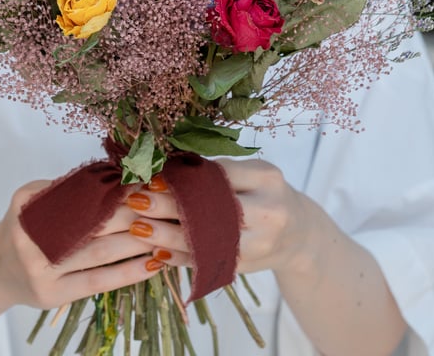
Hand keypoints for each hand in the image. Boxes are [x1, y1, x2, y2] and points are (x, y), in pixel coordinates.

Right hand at [0, 179, 167, 309]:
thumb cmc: (23, 226)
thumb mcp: (30, 198)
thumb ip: (64, 187)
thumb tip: (112, 174)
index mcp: (29, 213)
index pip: (81, 201)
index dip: (113, 192)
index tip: (142, 183)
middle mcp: (32, 244)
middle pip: (92, 226)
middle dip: (131, 214)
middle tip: (160, 205)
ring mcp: (42, 274)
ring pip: (99, 255)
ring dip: (136, 243)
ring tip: (163, 232)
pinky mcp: (53, 296)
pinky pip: (97, 283)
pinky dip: (127, 274)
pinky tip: (151, 264)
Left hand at [122, 158, 312, 277]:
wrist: (298, 235)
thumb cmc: (266, 194)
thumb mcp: (252, 173)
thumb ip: (218, 171)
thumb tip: (168, 166)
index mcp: (267, 178)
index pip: (219, 175)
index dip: (184, 177)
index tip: (152, 175)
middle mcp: (268, 212)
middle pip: (211, 208)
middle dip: (169, 205)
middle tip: (136, 199)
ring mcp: (259, 244)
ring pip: (206, 241)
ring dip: (167, 235)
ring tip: (138, 227)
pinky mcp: (245, 268)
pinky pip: (206, 263)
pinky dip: (180, 257)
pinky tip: (156, 251)